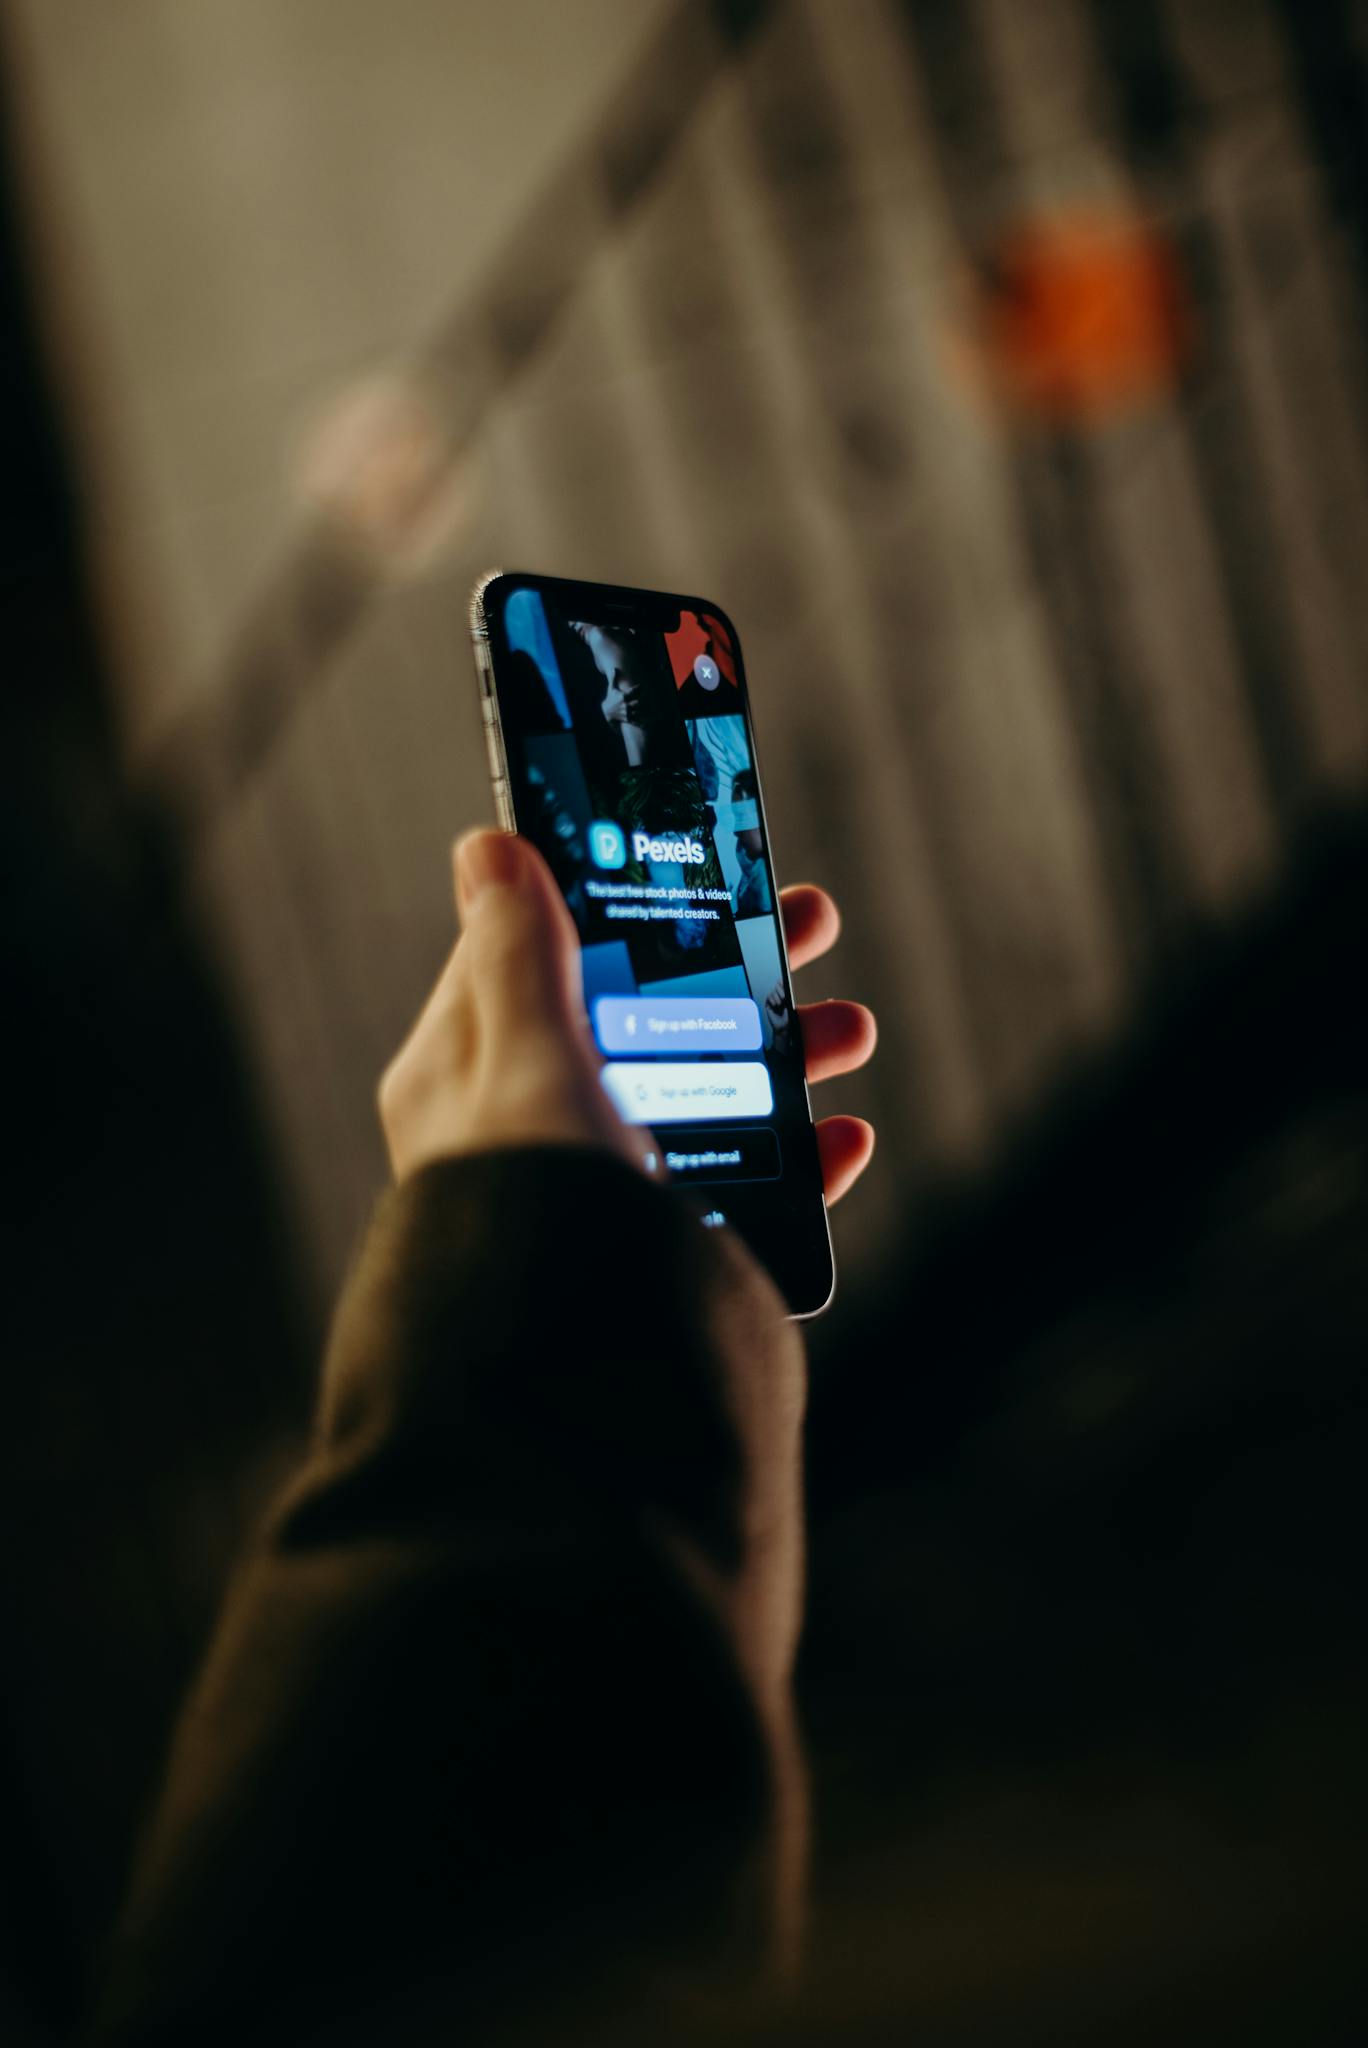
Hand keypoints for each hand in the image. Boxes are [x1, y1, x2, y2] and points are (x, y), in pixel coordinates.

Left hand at [379, 833, 876, 1205]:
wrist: (565, 1394)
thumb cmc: (532, 1214)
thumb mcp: (528, 1061)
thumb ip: (521, 955)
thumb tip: (486, 849)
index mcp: (467, 1076)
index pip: (540, 955)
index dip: (620, 898)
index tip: (694, 860)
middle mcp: (529, 1129)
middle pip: (639, 1016)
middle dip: (731, 970)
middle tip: (808, 924)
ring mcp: (600, 1190)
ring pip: (700, 1095)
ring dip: (784, 1054)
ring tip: (852, 1030)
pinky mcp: (659, 1252)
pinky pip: (740, 1190)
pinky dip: (798, 1160)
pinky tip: (845, 1142)